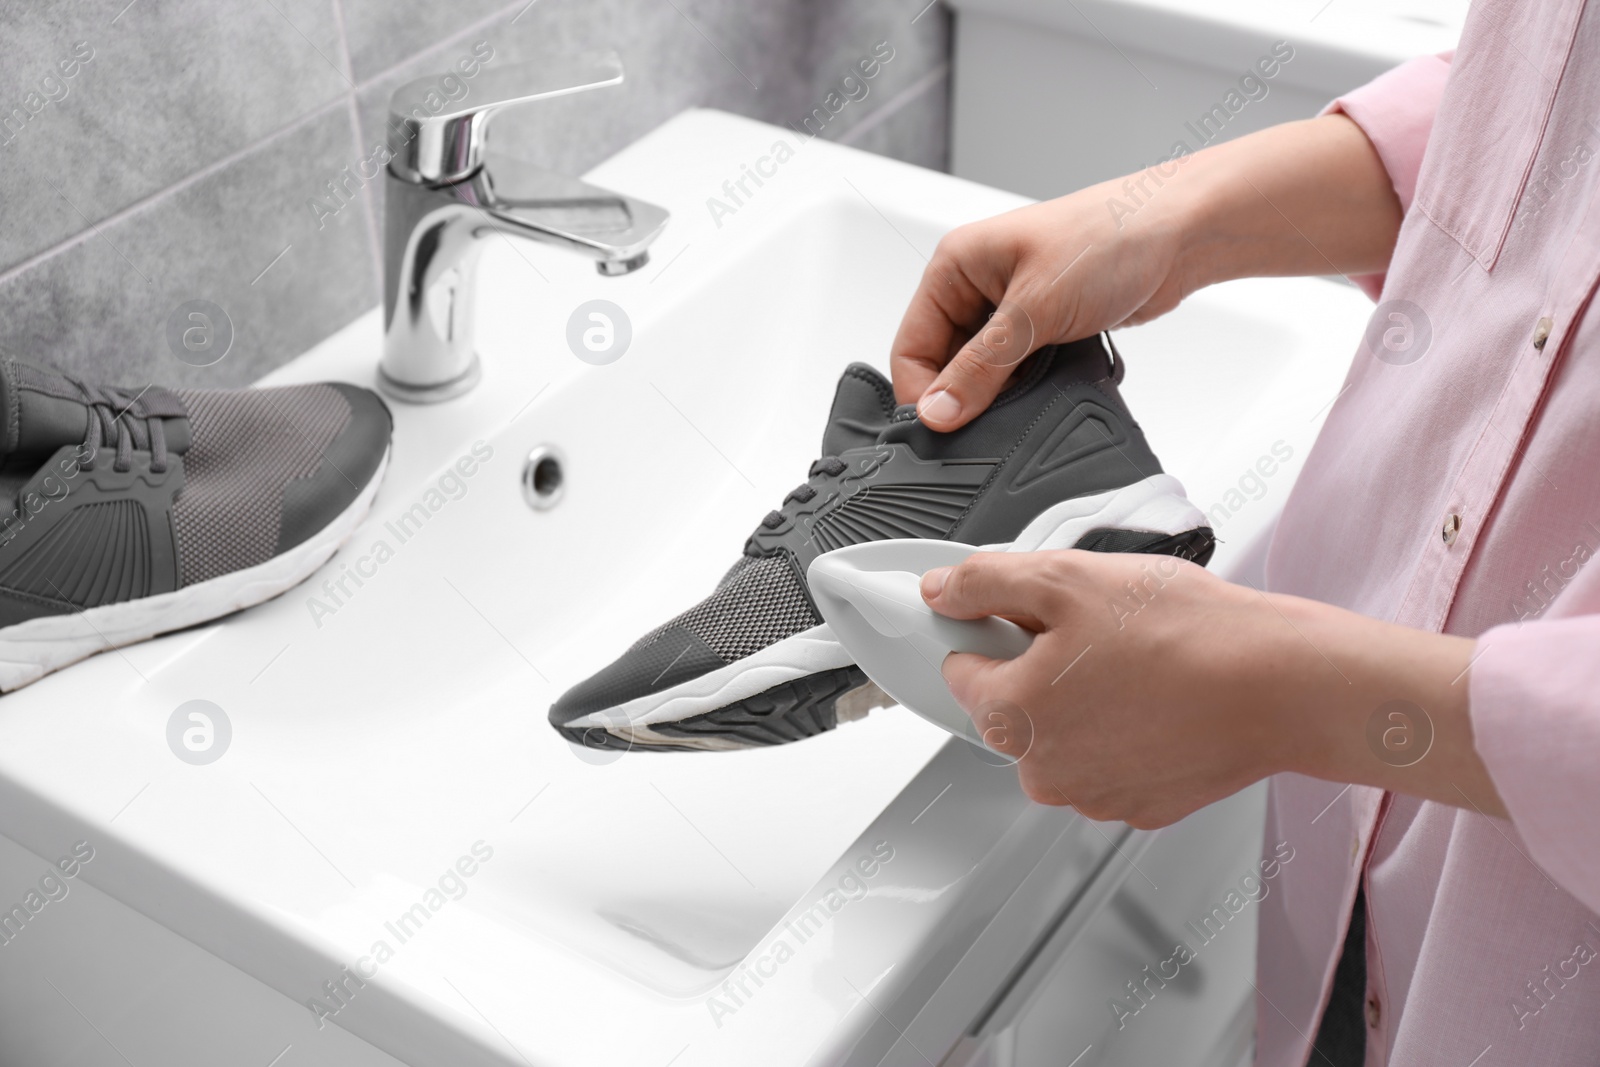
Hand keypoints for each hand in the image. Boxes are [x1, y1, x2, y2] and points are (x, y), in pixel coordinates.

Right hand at [889, 115, 1404, 430]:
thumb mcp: (1033, 311)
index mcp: (955, 264)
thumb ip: (980, 368)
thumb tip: (938, 412)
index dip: (924, 393)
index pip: (911, 346)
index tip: (946, 429)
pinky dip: (1029, 385)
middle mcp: (977, 283)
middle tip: (993, 418)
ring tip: (1031, 392)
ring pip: (982, 371)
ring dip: (1001, 392)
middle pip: (944, 363)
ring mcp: (1011, 305)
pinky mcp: (1043, 323)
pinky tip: (1050, 385)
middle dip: (966, 394)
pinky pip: (1017, 369)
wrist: (1182, 232)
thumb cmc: (1111, 237)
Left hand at [919, 550, 1501, 826]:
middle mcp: (1042, 772)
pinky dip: (1126, 732)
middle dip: (1042, 668)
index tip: (1036, 615)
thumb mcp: (1067, 577)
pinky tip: (1161, 699)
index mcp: (1011, 716)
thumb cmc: (1184, 633)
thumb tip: (939, 591)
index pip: (960, 669)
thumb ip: (986, 582)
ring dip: (1084, 702)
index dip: (994, 630)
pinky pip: (1111, 761)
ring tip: (1140, 664)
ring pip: (1063, 736)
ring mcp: (1093, 797)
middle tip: (1100, 632)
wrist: (1280, 684)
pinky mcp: (1142, 807)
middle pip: (1013, 707)